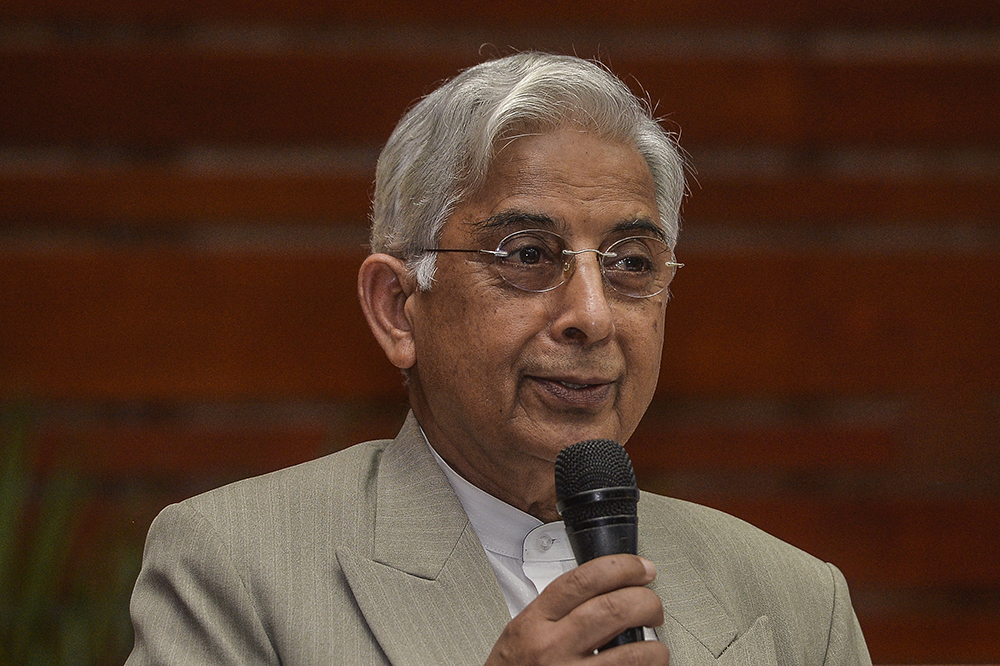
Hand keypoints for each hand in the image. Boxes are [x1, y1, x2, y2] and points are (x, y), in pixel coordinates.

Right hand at [485, 554, 669, 664]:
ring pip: (632, 653)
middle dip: (646, 602)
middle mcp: (552, 648)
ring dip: (655, 647)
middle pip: (613, 609)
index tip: (640, 568)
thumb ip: (556, 610)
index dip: (620, 568)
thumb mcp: (523, 631)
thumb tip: (603, 588)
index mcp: (535, 622)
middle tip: (652, 606)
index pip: (583, 581)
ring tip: (655, 647)